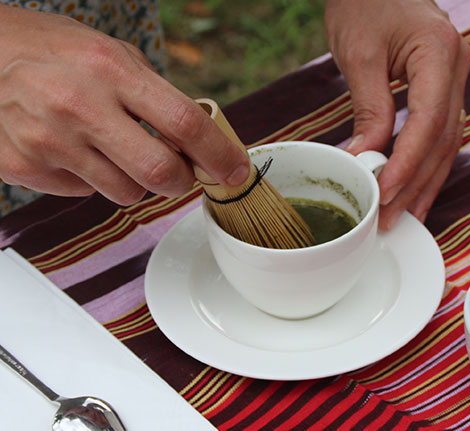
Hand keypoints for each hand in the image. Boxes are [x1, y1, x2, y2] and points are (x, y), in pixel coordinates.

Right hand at [0, 5, 249, 205]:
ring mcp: (49, 140)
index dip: (219, 155)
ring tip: (111, 148)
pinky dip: (91, 179)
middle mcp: (80, 106)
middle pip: (161, 173)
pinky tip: (74, 149)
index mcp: (111, 70)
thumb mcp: (114, 56)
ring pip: (127, 193)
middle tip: (178, 171)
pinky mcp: (24, 166)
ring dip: (135, 180)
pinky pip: (85, 195)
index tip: (237, 172)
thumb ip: (159, 97)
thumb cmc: (58, 53)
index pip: (185, 123)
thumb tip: (204, 143)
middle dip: (181, 181)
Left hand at [325, 0, 469, 229]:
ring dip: (425, 181)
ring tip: (405, 216)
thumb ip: (369, 107)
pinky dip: (426, 163)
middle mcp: (458, 67)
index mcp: (440, 51)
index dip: (408, 162)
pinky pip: (440, 133)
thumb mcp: (360, 53)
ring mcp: (455, 78)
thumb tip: (365, 158)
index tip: (385, 192)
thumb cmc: (365, 2)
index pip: (430, 120)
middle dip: (416, 182)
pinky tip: (414, 188)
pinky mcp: (444, 87)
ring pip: (447, 141)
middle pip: (443, 138)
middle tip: (391, 218)